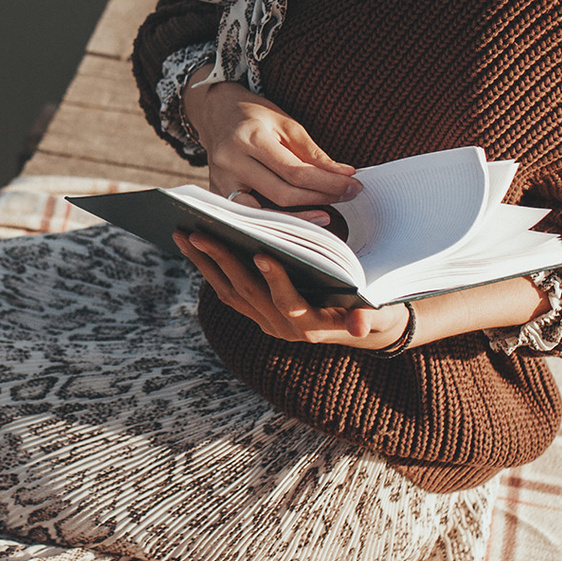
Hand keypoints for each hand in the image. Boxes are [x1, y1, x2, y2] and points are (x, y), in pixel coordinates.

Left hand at [175, 231, 411, 350]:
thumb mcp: (378, 314)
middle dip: (223, 261)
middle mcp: (282, 328)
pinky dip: (207, 267)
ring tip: (183, 232)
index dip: (276, 280)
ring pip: (229, 291)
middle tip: (201, 233)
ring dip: (204, 263)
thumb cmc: (371, 309)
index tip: (262, 254)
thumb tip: (360, 325)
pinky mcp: (254, 313)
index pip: (289, 301)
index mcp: (312, 326)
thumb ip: (368, 318)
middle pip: (248, 293)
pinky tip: (192, 244)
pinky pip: (225, 290)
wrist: (359, 326)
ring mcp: (264, 321)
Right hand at [183, 79, 359, 218]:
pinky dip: (276, 221)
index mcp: (249, 137)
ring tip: (326, 216)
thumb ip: (313, 153)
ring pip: (263, 213)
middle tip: (346, 195)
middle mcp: (230, 161)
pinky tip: (298, 219)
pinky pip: (250, 216)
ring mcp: (219, 182)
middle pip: (281, 194)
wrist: (216, 113)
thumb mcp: (286, 124)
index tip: (351, 185)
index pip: (294, 170)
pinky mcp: (217, 195)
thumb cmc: (254, 116)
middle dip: (319, 198)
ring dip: (298, 218)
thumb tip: (344, 175)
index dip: (327, 182)